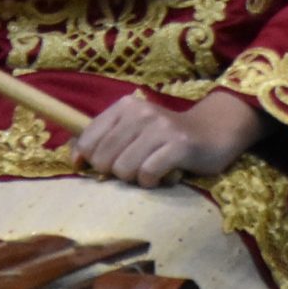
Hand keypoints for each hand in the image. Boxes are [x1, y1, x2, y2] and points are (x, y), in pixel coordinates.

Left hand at [71, 90, 266, 183]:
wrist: (214, 130)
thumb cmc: (167, 136)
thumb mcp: (134, 129)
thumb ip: (105, 139)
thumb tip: (73, 158)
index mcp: (124, 106)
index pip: (87, 138)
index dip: (84, 159)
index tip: (89, 169)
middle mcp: (140, 112)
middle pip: (103, 158)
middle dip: (114, 172)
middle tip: (132, 169)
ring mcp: (160, 128)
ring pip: (124, 169)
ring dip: (135, 178)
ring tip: (149, 170)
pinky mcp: (178, 145)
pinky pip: (148, 173)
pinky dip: (153, 181)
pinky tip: (163, 175)